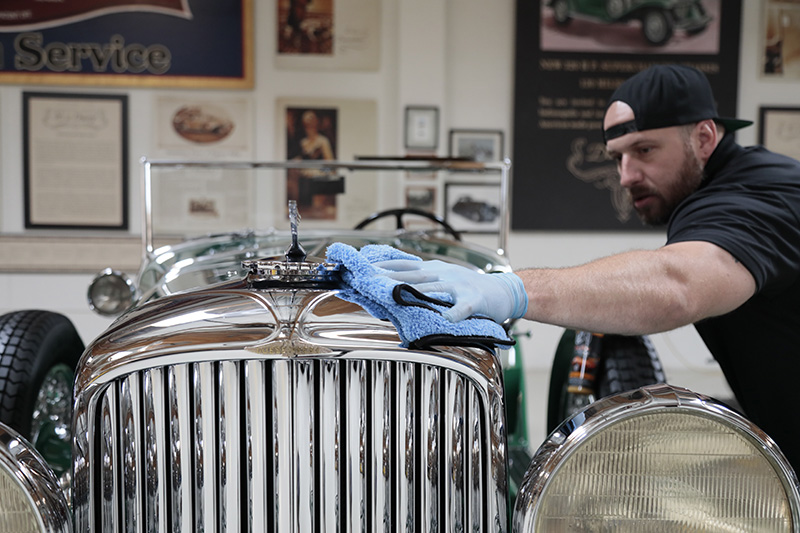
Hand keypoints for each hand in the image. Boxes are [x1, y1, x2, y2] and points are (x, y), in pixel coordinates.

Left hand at [374, 259, 526, 322]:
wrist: (504, 291)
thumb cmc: (470, 289)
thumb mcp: (444, 280)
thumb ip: (421, 284)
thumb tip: (392, 289)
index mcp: (435, 269)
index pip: (404, 265)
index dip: (383, 266)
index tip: (363, 268)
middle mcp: (444, 274)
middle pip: (413, 274)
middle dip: (390, 276)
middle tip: (369, 278)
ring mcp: (459, 286)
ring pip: (433, 288)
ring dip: (415, 291)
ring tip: (397, 295)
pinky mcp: (474, 300)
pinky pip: (462, 307)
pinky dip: (454, 312)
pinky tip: (445, 318)